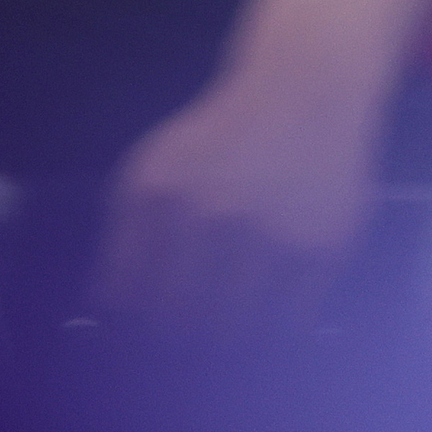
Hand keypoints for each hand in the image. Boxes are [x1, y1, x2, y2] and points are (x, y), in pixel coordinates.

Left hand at [88, 63, 383, 335]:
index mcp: (156, 192)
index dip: (130, 324)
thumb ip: (126, 233)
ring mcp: (270, 233)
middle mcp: (210, 214)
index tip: (138, 336)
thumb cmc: (217, 139)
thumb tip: (109, 310)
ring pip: (236, 329)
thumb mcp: (153, 166)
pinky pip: (291, 322)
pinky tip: (272, 304)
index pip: (128, 291)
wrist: (303, 95)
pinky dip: (277, 325)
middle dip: (178, 336)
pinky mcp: (322, 250)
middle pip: (179, 319)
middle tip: (186, 336)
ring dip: (227, 337)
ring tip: (228, 324)